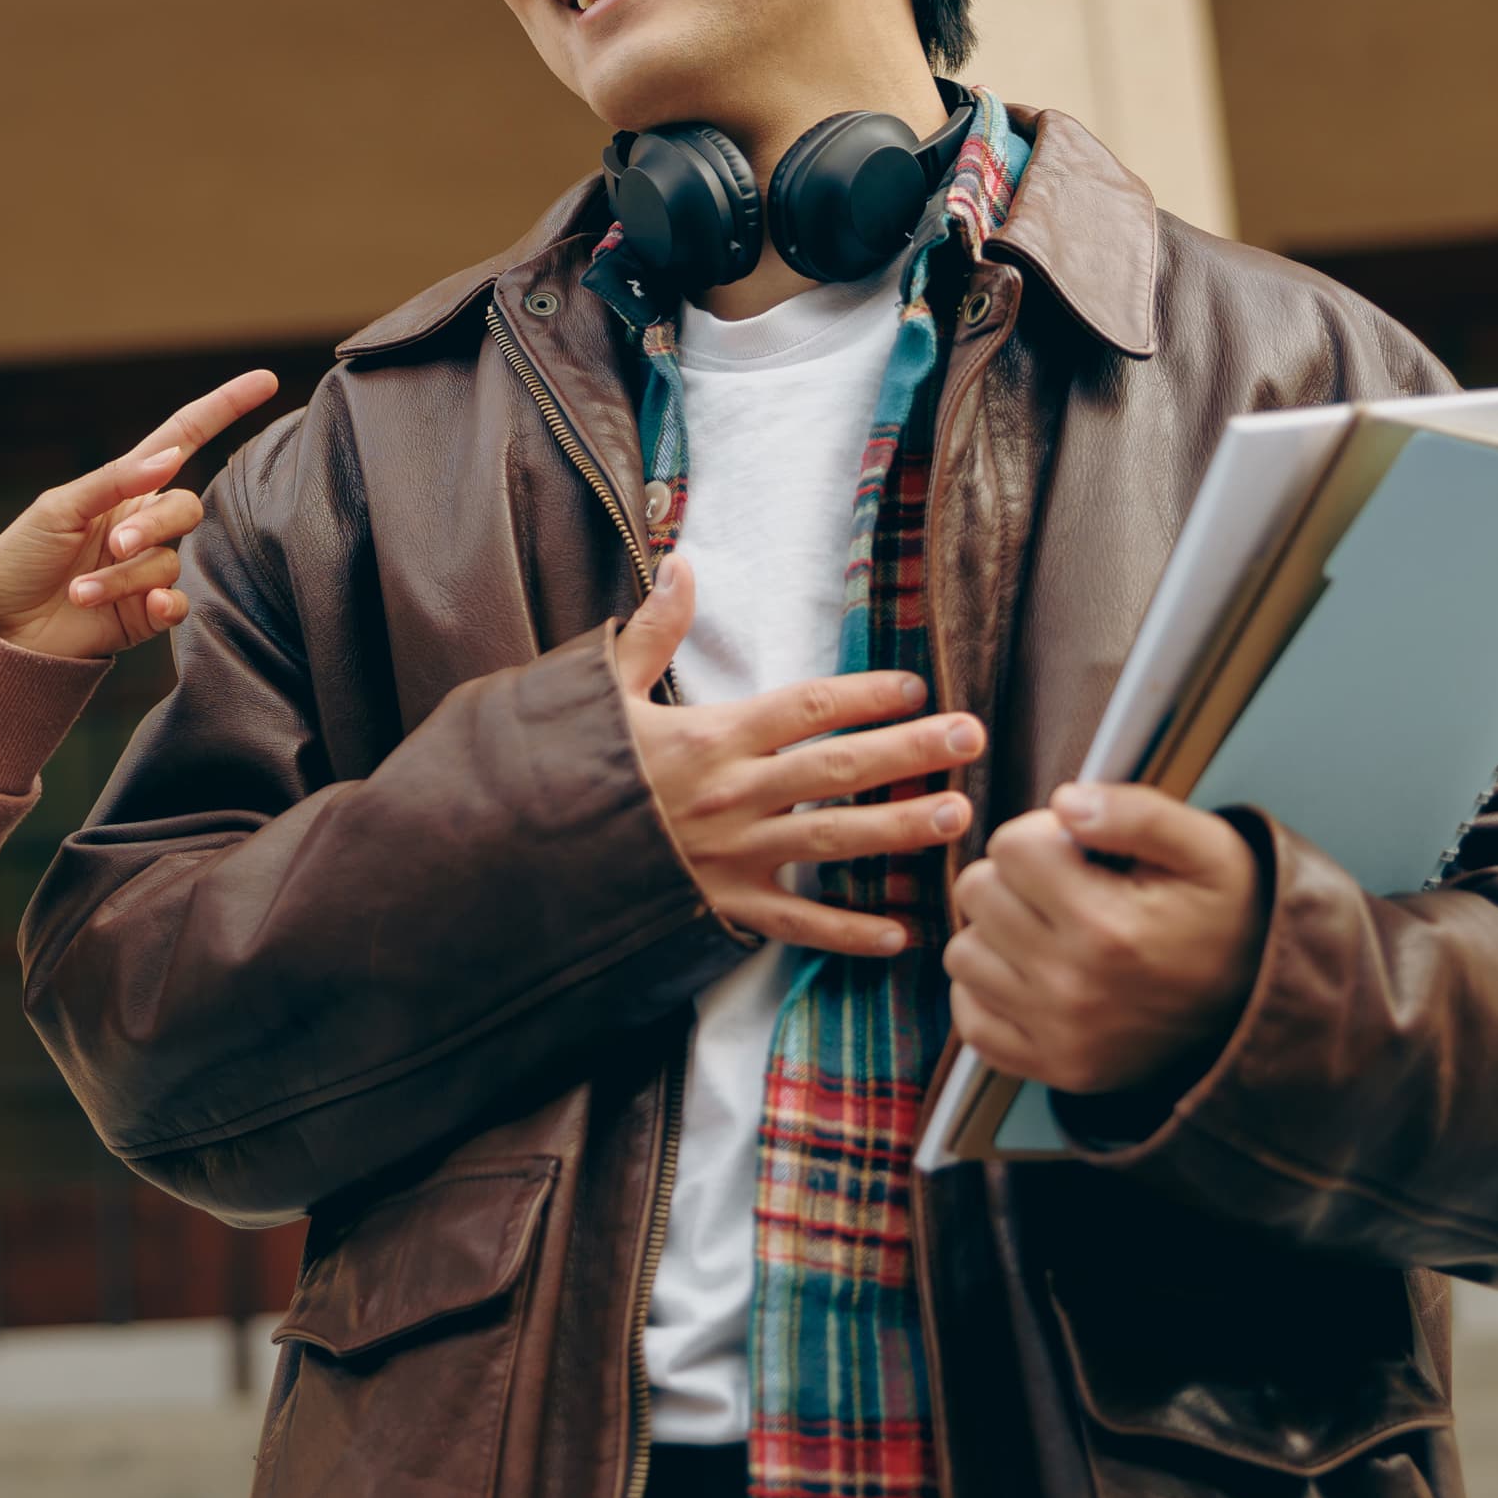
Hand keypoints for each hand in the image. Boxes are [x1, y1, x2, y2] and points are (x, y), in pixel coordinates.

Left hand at [0, 369, 280, 658]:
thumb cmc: (22, 557)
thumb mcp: (60, 507)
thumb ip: (116, 480)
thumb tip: (172, 456)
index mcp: (123, 487)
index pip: (184, 438)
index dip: (223, 408)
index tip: (265, 380)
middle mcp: (142, 524)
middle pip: (186, 508)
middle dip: (155, 526)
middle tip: (114, 546)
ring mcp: (144, 569)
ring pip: (170, 561)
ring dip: (125, 577)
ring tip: (80, 593)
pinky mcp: (144, 613)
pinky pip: (177, 603)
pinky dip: (164, 604)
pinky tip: (144, 607)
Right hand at [608, 554, 983, 955]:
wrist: (527, 853)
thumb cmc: (568, 769)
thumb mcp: (603, 693)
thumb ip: (653, 632)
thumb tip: (681, 565)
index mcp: (711, 737)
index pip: (805, 708)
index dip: (864, 695)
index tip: (914, 686)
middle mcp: (733, 794)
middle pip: (839, 768)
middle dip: (910, 751)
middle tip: (971, 738)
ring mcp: (733, 856)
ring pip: (834, 841)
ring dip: (901, 830)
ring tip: (958, 816)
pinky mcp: (724, 907)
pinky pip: (796, 923)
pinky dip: (848, 932)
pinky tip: (900, 931)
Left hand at [946, 783, 1262, 1099]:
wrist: (1259, 1010)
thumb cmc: (1228, 916)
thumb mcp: (1207, 847)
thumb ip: (1137, 811)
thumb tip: (1064, 802)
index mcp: (1108, 926)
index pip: (1010, 846)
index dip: (1042, 835)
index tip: (1078, 852)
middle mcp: (1073, 986)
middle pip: (978, 894)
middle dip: (1016, 878)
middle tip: (1067, 890)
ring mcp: (1058, 1035)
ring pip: (963, 953)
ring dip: (997, 934)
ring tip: (1052, 932)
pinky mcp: (1051, 1067)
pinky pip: (969, 1018)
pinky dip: (990, 993)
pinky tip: (1034, 976)